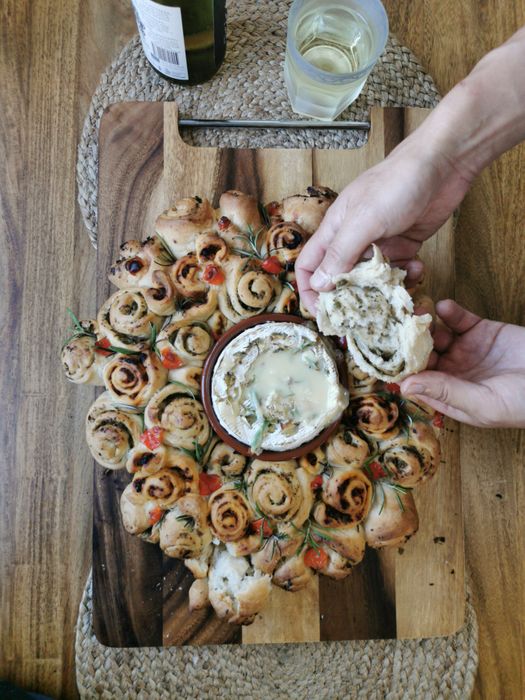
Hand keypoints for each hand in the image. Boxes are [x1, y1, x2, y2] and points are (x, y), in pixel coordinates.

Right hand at [296, 139, 471, 314]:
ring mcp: (379, 243)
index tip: (321, 312)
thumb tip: (319, 285)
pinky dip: (407, 275)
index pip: (309, 266)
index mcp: (334, 230)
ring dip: (383, 289)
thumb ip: (340, 254)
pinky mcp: (404, 244)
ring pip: (372, 279)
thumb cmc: (396, 184)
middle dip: (350, 297)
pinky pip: (398, 271)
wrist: (443, 163)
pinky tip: (418, 268)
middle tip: (364, 314)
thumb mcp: (363, 221)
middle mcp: (353, 238)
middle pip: (340, 277)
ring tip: (397, 291)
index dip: (309, 290)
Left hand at [400, 300, 524, 427]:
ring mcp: (466, 351)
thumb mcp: (482, 403)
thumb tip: (405, 387)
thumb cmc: (524, 403)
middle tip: (396, 325)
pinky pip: (459, 319)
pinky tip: (444, 307)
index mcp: (449, 396)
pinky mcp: (481, 331)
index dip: (401, 367)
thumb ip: (445, 391)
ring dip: (425, 324)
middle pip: (421, 354)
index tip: (386, 352)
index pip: (416, 381)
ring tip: (417, 312)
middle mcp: (453, 373)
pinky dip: (449, 312)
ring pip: (435, 334)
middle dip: (408, 341)